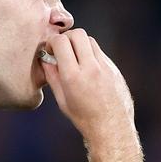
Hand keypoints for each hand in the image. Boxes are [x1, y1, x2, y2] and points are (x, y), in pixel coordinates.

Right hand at [41, 29, 134, 144]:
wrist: (112, 128)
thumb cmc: (84, 118)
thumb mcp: (62, 100)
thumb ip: (52, 77)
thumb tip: (46, 60)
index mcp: (74, 77)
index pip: (61, 42)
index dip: (52, 42)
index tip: (50, 50)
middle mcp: (91, 68)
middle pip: (77, 34)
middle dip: (66, 38)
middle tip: (62, 49)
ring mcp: (105, 67)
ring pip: (90, 40)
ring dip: (79, 44)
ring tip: (75, 58)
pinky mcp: (114, 68)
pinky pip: (100, 52)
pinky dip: (90, 54)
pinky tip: (87, 69)